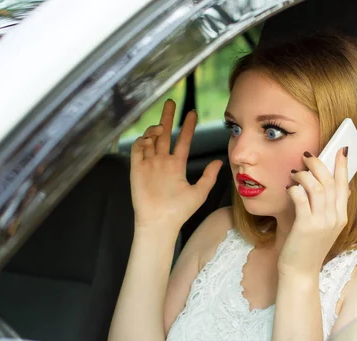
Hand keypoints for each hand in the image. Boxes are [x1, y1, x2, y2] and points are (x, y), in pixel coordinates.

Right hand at [130, 99, 222, 229]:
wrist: (161, 222)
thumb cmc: (179, 211)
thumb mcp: (199, 192)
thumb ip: (209, 176)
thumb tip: (219, 162)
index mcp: (176, 166)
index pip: (182, 141)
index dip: (187, 127)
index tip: (192, 113)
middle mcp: (162, 162)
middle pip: (164, 134)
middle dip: (167, 117)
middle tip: (170, 101)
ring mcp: (149, 164)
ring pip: (150, 139)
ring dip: (154, 130)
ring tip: (161, 128)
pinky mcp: (137, 169)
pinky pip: (137, 149)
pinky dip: (142, 141)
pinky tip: (150, 140)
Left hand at [279, 148, 349, 275]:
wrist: (300, 273)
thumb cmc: (309, 248)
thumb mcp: (326, 228)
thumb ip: (332, 208)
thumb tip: (341, 189)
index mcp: (341, 217)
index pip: (344, 185)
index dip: (343, 166)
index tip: (341, 150)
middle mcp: (335, 218)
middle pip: (330, 182)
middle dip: (319, 164)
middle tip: (307, 155)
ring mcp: (322, 222)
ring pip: (317, 187)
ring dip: (304, 175)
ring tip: (294, 172)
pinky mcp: (306, 226)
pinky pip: (301, 198)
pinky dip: (294, 189)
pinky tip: (289, 187)